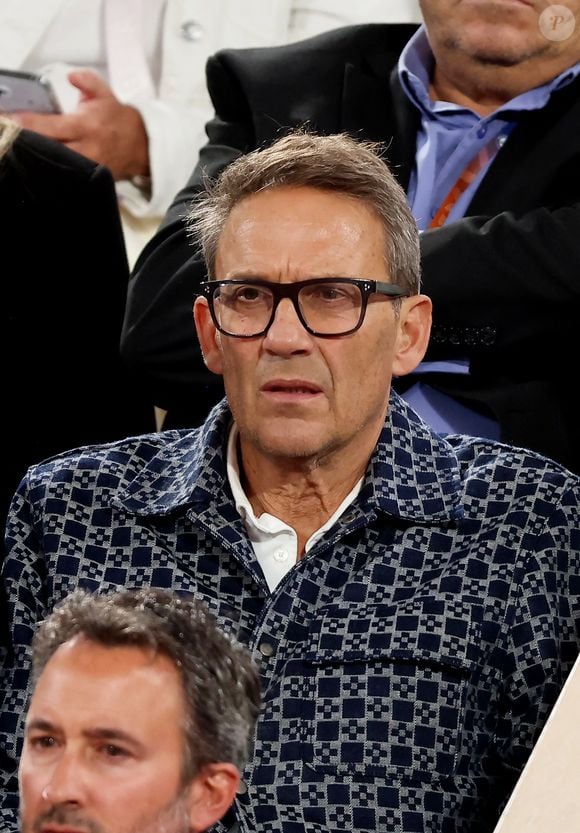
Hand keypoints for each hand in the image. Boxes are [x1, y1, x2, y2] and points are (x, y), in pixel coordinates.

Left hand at [13, 70, 149, 180]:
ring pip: (56, 166)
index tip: (10, 120)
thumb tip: (71, 76)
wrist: (141, 145)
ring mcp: (88, 167)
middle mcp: (86, 148)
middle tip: (8, 137)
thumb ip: (87, 81)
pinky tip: (39, 164)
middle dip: (28, 144)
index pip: (50, 127)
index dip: (28, 124)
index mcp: (86, 125)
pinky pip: (67, 176)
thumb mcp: (105, 95)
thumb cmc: (118, 120)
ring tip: (20, 150)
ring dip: (38, 158)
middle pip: (49, 150)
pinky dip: (52, 170)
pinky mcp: (90, 178)